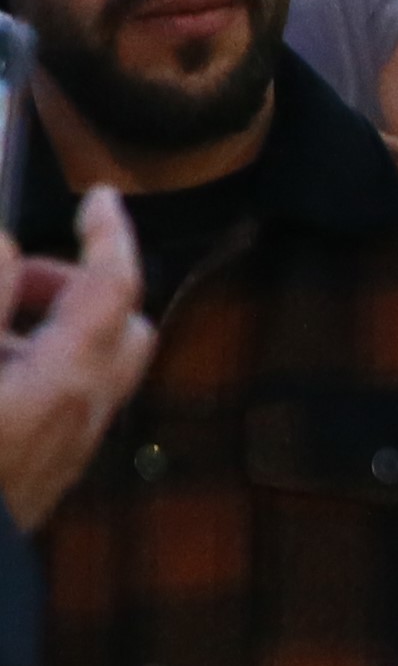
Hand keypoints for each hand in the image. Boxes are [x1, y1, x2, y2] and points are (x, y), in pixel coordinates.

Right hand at [1, 187, 152, 531]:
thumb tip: (3, 244)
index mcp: (64, 382)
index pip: (113, 286)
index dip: (109, 233)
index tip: (99, 195)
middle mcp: (81, 416)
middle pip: (118, 327)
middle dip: (72, 287)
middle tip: (5, 283)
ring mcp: (64, 447)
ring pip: (85, 364)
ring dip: (42, 327)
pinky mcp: (40, 470)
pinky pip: (53, 399)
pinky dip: (26, 367)